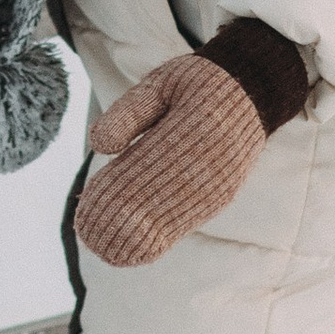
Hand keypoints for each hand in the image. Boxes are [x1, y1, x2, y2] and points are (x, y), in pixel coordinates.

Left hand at [75, 54, 266, 268]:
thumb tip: (98, 146)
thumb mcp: (161, 83)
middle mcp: (208, 168)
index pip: (144, 170)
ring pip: (170, 223)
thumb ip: (130, 112)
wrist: (249, 91)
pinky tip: (130, 250)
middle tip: (87, 235)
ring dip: (133, 238)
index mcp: (192, 132)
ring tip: (100, 246)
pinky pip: (184, 226)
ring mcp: (216, 188)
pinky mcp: (219, 199)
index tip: (85, 205)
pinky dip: (154, 241)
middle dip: (118, 223)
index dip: (112, 194)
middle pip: (156, 205)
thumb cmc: (196, 83)